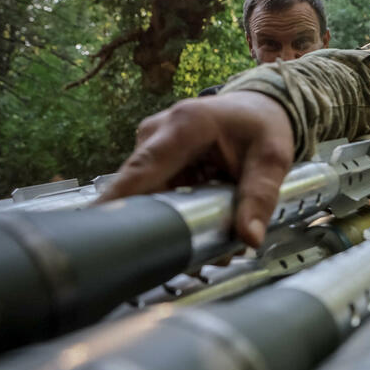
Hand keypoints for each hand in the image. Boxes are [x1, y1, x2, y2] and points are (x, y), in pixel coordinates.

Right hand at [100, 91, 294, 247]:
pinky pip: (157, 193)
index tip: (97, 228)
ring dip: (173, 224)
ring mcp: (151, 145)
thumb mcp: (273, 159)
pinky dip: (176, 213)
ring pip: (150, 196)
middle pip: (143, 189)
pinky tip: (200, 230)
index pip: (144, 167)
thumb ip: (260, 196)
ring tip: (208, 251)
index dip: (118, 199)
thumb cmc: (263, 126)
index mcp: (185, 125)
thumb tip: (250, 239)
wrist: (258, 106)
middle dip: (163, 227)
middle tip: (194, 263)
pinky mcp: (154, 159)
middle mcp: (157, 132)